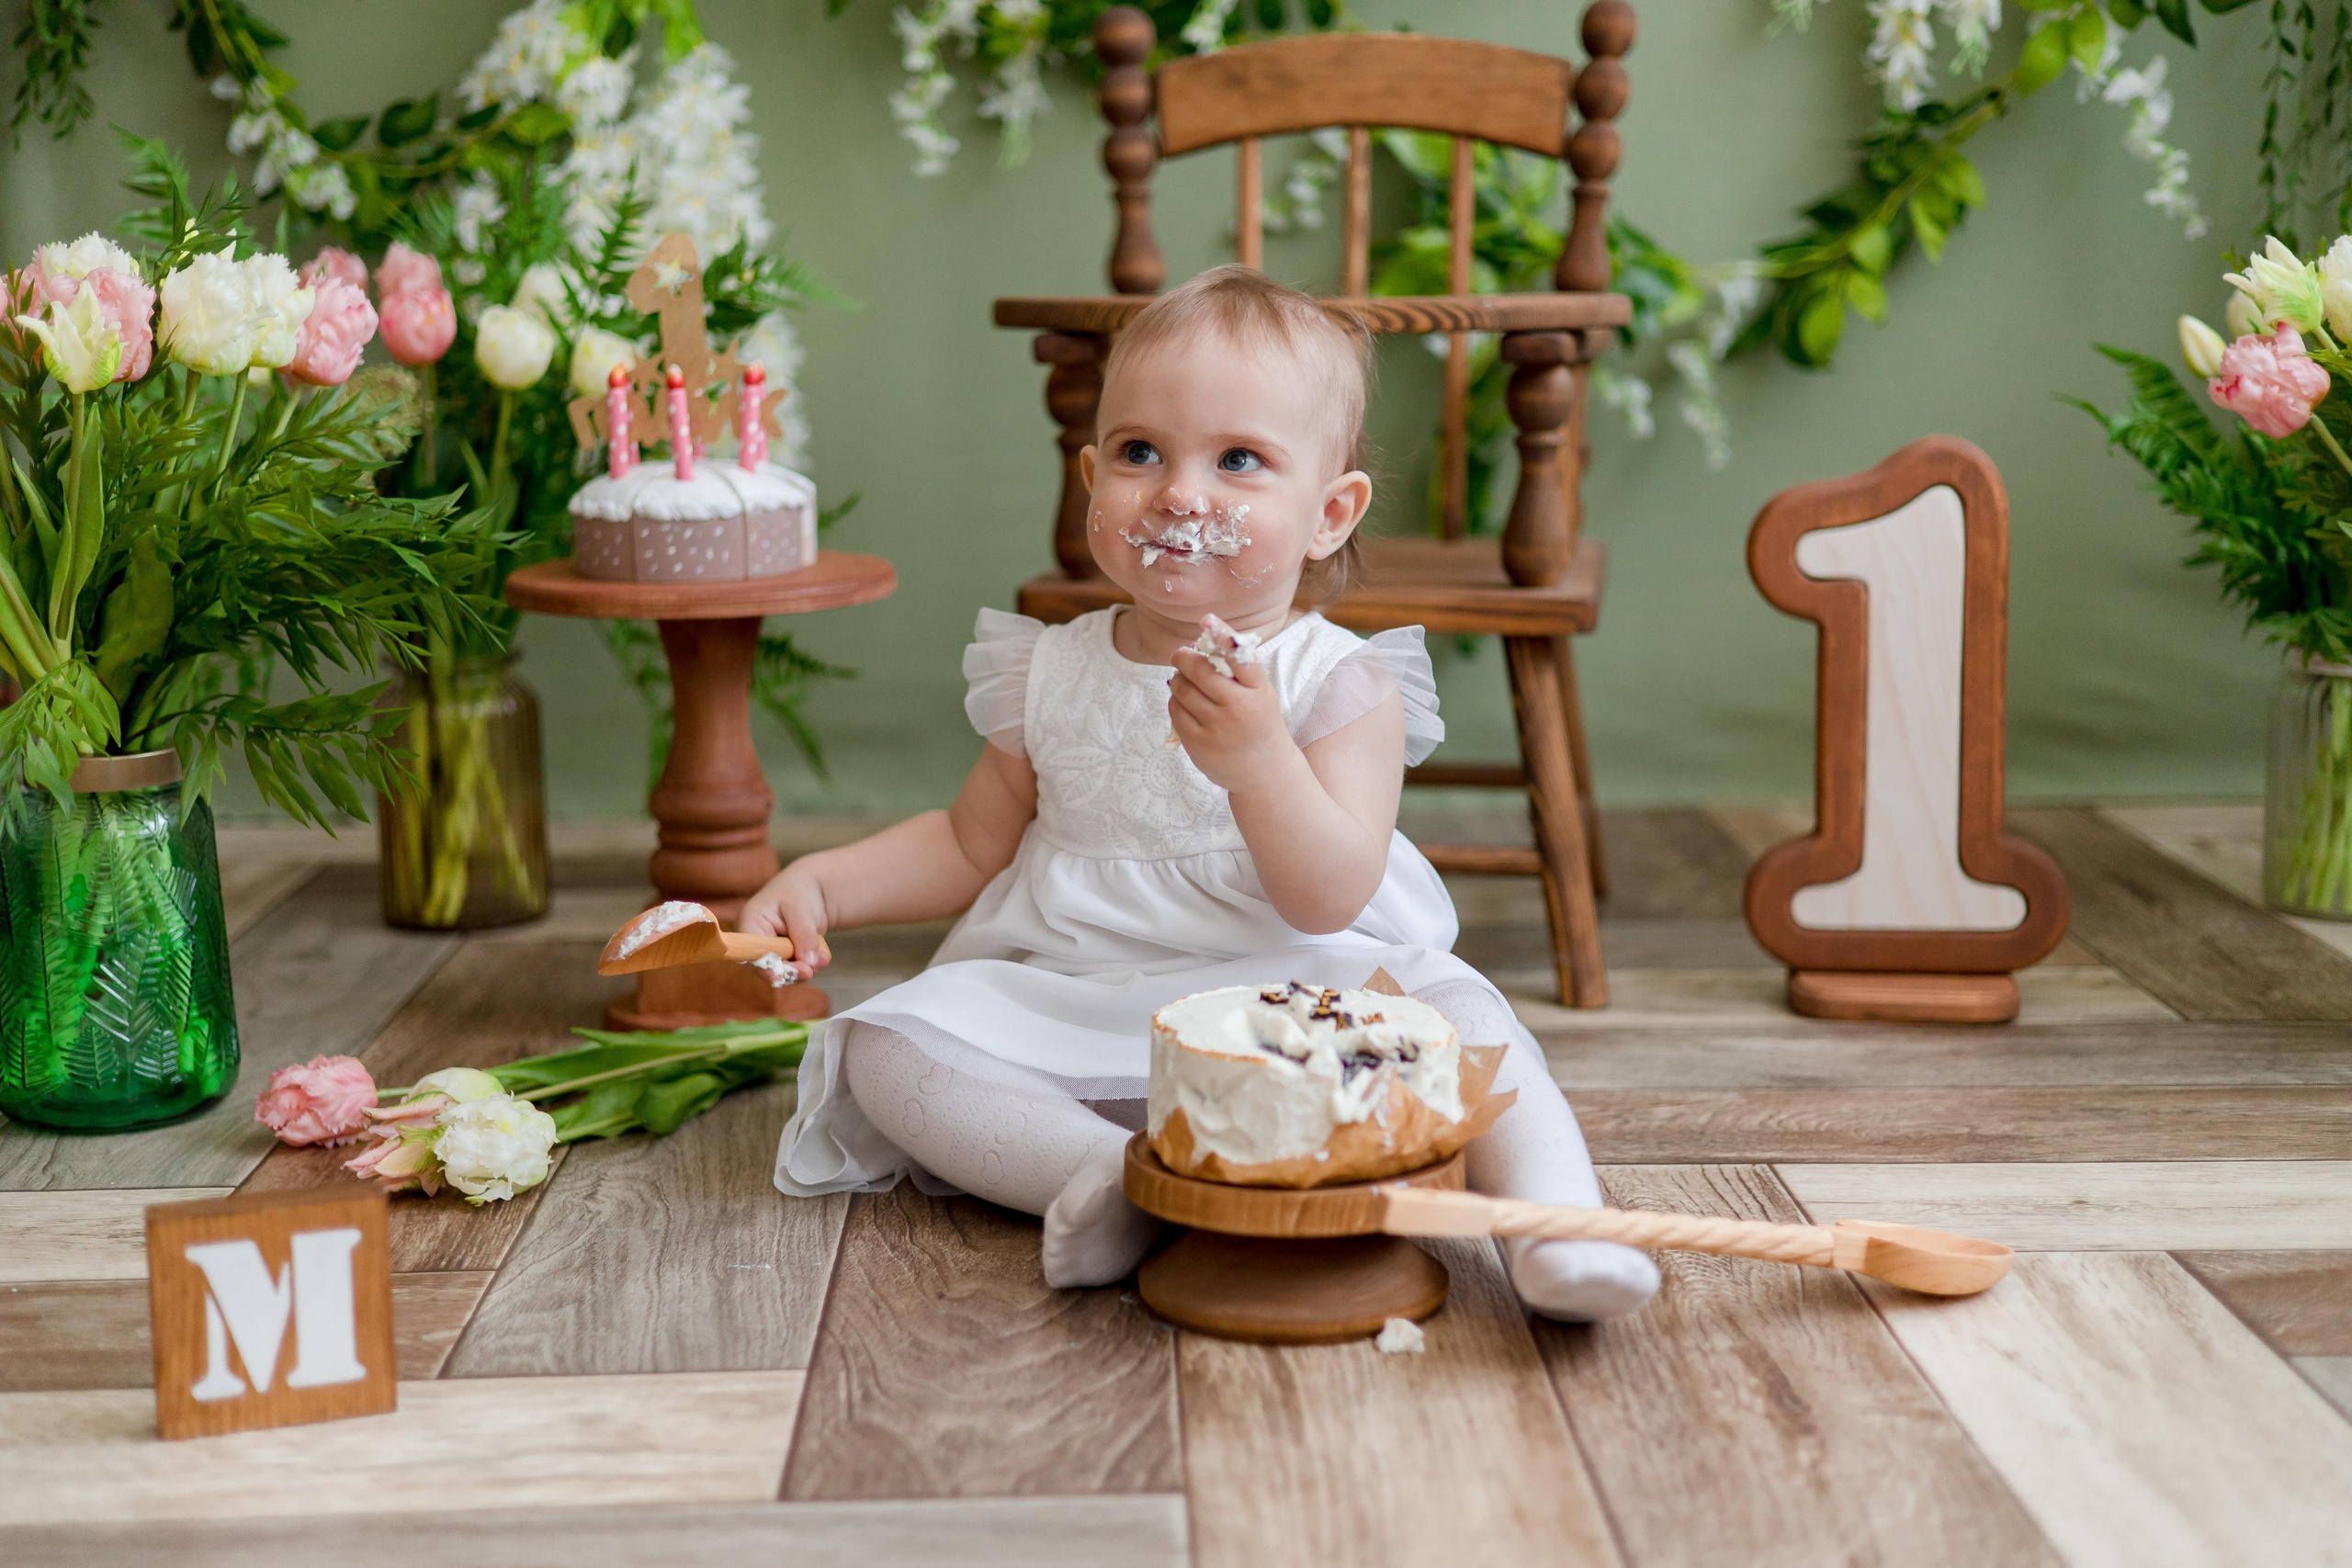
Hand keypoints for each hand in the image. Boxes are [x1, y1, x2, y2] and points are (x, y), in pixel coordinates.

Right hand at [736, 860, 832, 982]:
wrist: (810, 890)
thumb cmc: (798, 892)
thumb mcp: (801, 908)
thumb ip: (804, 935)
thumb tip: (809, 963)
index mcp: (749, 925)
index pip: (751, 952)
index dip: (764, 967)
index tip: (780, 976)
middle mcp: (755, 943)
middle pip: (768, 967)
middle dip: (791, 970)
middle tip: (811, 970)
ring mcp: (771, 952)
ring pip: (784, 972)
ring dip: (805, 969)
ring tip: (822, 958)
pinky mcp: (785, 958)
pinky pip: (796, 970)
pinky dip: (810, 966)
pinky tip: (822, 957)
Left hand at [1168, 646, 1292, 789]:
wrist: (1265, 773)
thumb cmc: (1259, 723)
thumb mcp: (1261, 694)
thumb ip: (1236, 672)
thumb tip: (1195, 647)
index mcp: (1259, 691)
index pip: (1240, 657)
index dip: (1222, 635)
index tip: (1207, 619)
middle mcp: (1240, 708)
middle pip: (1201, 670)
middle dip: (1184, 657)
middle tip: (1180, 654)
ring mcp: (1218, 728)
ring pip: (1183, 689)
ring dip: (1179, 679)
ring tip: (1185, 680)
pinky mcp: (1198, 744)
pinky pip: (1176, 710)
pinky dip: (1176, 701)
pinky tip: (1185, 703)